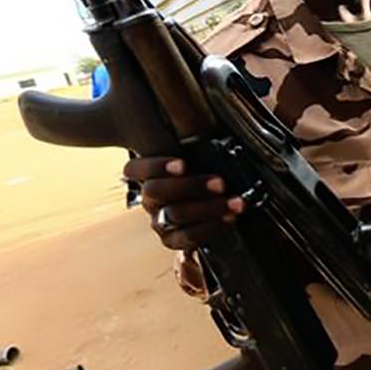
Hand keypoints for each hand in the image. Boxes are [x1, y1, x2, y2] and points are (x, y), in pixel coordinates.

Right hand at [123, 156, 243, 249]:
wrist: (208, 210)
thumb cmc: (201, 173)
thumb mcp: (193, 156)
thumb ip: (191, 147)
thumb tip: (207, 130)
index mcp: (146, 174)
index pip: (135, 169)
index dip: (155, 166)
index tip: (182, 164)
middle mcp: (149, 198)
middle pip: (156, 192)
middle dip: (191, 186)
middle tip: (220, 183)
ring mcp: (159, 220)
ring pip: (175, 214)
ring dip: (209, 207)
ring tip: (235, 202)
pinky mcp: (172, 239)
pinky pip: (187, 236)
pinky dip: (211, 227)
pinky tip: (229, 218)